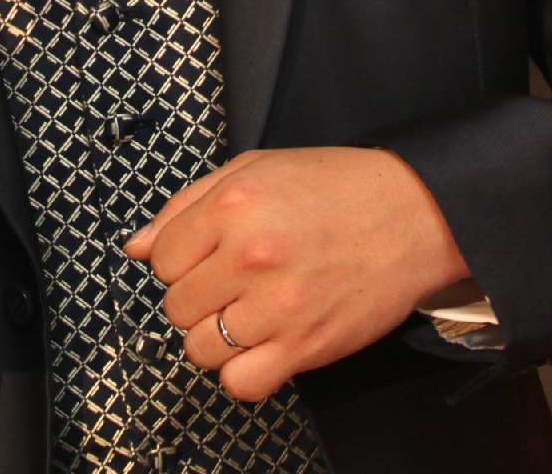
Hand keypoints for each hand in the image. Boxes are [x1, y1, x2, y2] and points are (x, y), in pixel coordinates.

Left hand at [127, 148, 469, 399]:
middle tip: (233, 282)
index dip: (181, 259)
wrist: (415, 214)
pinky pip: (242, 383)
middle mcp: (251, 256)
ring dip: (216, 336)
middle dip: (198, 296)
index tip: (209, 255)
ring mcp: (277, 306)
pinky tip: (261, 345)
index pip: (160, 258)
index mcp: (233, 207)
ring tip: (247, 313)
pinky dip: (243, 373)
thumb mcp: (255, 168)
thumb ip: (186, 205)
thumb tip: (136, 245)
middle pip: (176, 306)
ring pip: (200, 349)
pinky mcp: (305, 346)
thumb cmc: (337, 188)